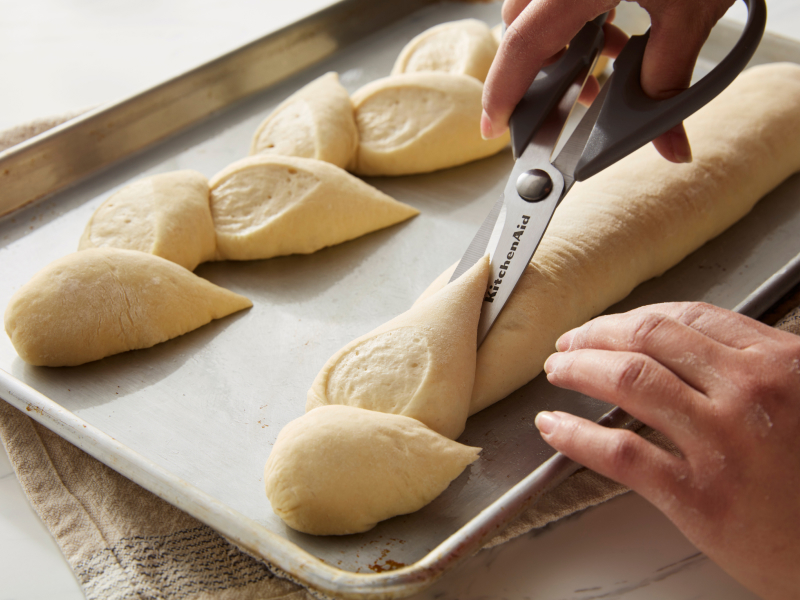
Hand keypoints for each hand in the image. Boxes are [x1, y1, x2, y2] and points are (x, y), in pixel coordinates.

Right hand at [482, 0, 735, 162]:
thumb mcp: (691, 12)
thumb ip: (669, 79)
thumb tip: (667, 143)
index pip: (521, 46)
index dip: (502, 93)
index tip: (493, 127)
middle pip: (523, 28)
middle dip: (542, 71)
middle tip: (575, 98)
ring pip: (542, 9)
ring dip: (566, 45)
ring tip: (607, 63)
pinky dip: (581, 18)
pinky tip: (616, 29)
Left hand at [536, 302, 799, 599]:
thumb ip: (754, 369)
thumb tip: (687, 350)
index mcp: (778, 363)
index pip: (685, 319)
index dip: (633, 319)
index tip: (607, 326)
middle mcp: (749, 393)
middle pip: (648, 339)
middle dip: (596, 335)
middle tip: (569, 344)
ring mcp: (722, 444)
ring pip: (628, 381)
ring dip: (579, 370)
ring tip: (557, 371)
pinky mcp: (699, 497)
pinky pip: (621, 453)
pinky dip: (576, 435)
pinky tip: (554, 427)